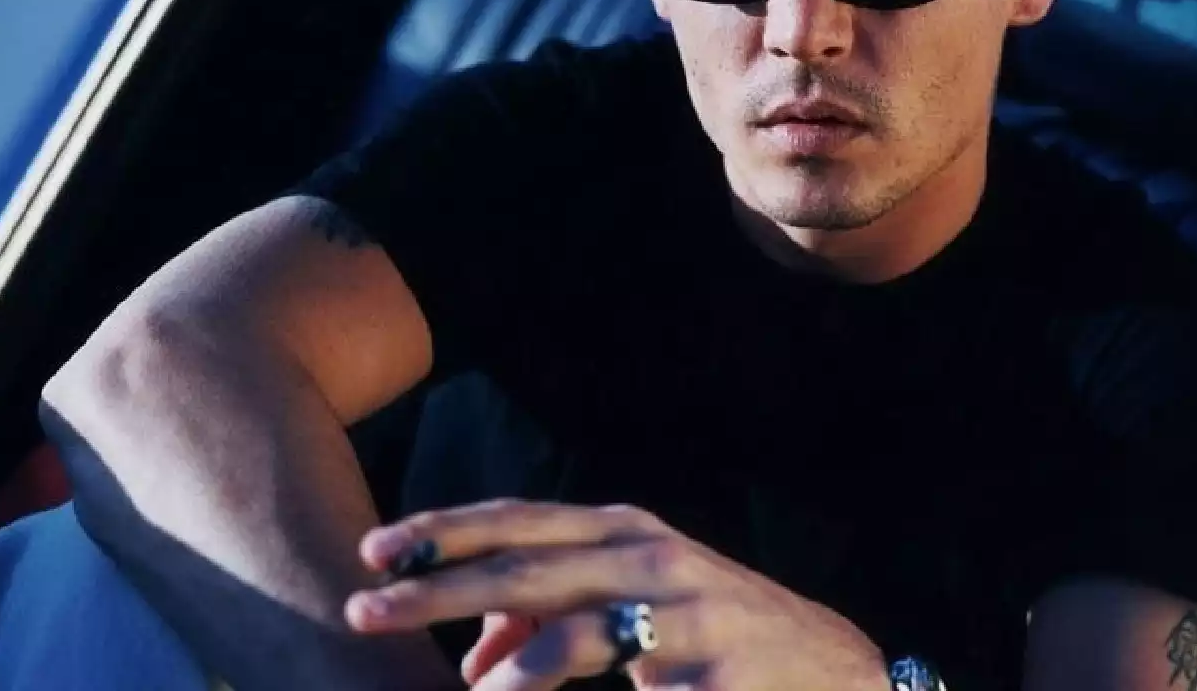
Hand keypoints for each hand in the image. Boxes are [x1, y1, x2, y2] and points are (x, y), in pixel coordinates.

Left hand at [342, 499, 888, 690]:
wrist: (833, 668)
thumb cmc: (712, 632)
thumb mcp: (633, 606)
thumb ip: (552, 618)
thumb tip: (476, 658)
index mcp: (625, 531)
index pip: (519, 522)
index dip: (443, 532)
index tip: (372, 551)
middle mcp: (653, 558)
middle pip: (528, 571)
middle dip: (437, 591)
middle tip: (363, 610)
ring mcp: (689, 613)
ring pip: (580, 635)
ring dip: (513, 675)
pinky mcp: (714, 673)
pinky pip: (642, 690)